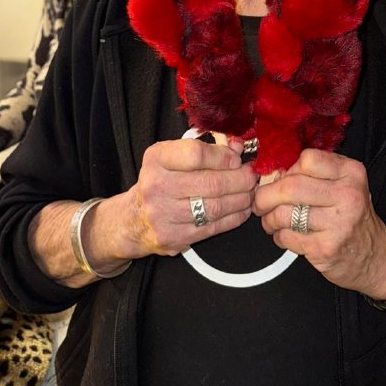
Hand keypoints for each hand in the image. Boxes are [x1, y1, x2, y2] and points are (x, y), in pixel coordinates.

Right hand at [109, 138, 258, 258]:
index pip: (196, 154)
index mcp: (156, 159)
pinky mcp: (174, 238)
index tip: (237, 158)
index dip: (223, 156)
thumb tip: (237, 147)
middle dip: (239, 179)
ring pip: (215, 207)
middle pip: (210, 183)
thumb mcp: (172, 157)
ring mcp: (164, 215)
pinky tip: (242, 210)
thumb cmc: (159, 181)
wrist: (133, 219)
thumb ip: (205, 150)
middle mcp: (156, 186)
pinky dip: (233, 218)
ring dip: (240, 199)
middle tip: (252, 176)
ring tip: (250, 192)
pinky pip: (212, 227)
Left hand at [253, 149, 385, 297]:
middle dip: (266, 195)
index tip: (280, 179)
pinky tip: (286, 236)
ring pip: (284, 213)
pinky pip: (287, 237)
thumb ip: (315, 174)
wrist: (375, 257)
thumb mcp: (345, 185)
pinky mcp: (326, 248)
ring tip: (272, 221)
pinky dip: (279, 236)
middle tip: (261, 202)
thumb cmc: (352, 217)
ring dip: (269, 219)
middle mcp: (348, 195)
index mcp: (351, 173)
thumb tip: (274, 172)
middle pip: (290, 186)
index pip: (307, 159)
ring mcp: (338, 223)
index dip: (286, 170)